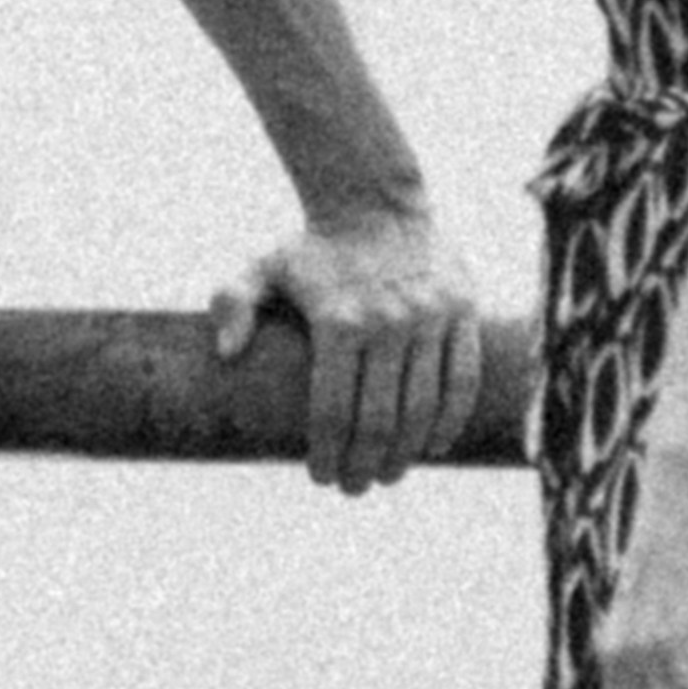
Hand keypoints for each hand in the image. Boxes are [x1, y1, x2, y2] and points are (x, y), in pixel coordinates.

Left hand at [197, 198, 493, 495]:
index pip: (333, 410)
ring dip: (407, 453)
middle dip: (366, 464)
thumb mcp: (263, 268)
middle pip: (380, 419)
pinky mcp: (462, 311)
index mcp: (338, 320)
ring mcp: (430, 318)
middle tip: (354, 486)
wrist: (375, 202)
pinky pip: (462, 379)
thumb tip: (225, 353)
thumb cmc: (314, 249)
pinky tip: (433, 446)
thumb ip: (233, 303)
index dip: (328, 453)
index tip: (321, 476)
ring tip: (387, 474)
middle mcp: (388, 321)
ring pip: (424, 407)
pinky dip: (450, 421)